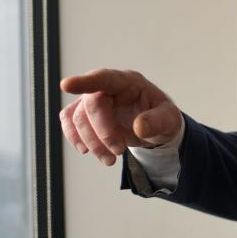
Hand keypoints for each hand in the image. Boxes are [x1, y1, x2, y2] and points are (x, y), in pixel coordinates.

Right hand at [60, 68, 182, 165]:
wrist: (155, 127)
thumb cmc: (162, 117)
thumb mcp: (170, 120)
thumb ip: (157, 122)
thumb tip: (140, 128)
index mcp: (128, 82)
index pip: (104, 78)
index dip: (85, 82)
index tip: (66, 86)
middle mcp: (107, 87)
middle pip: (91, 105)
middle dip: (102, 133)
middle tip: (118, 151)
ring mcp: (94, 99)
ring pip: (78, 118)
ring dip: (91, 143)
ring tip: (110, 159)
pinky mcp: (86, 113)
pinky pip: (70, 123)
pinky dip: (76, 138)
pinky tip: (88, 150)